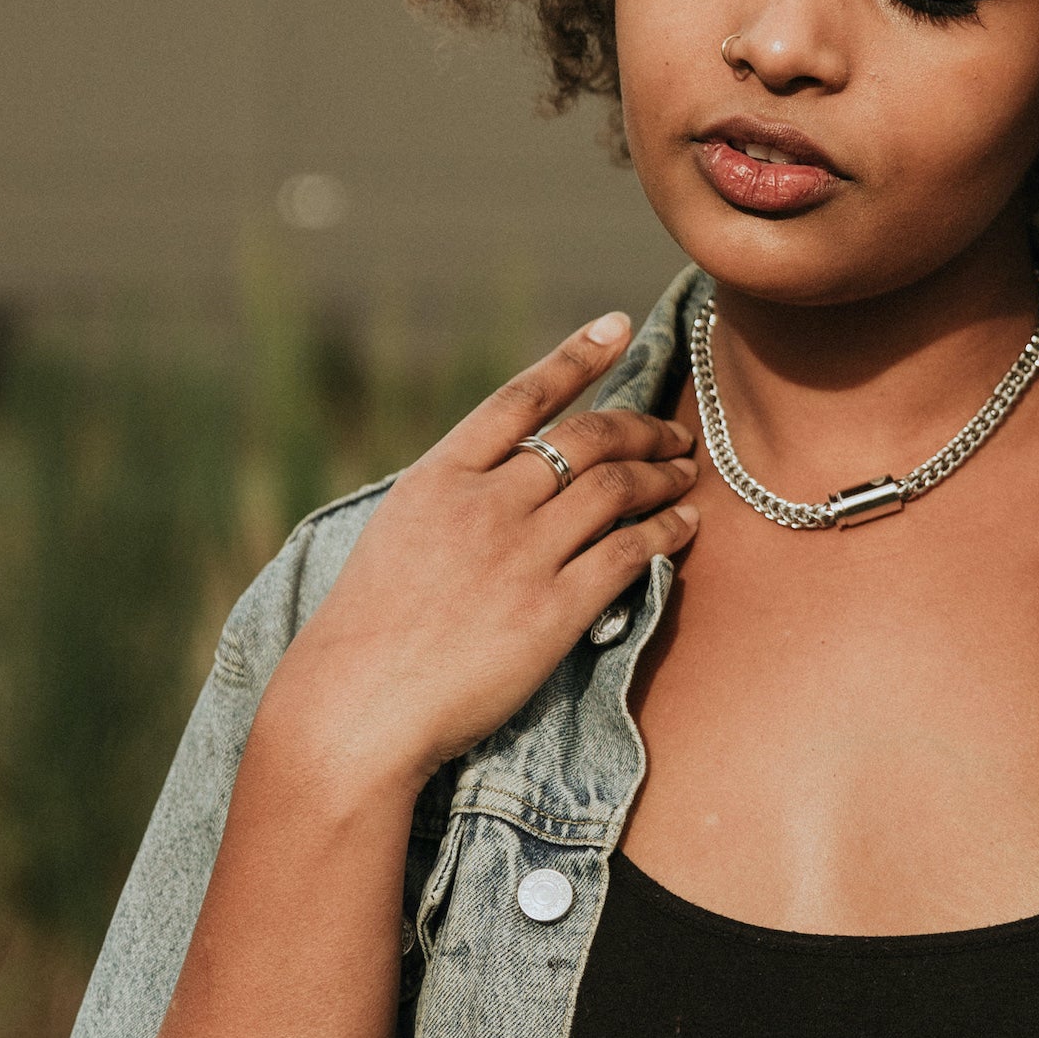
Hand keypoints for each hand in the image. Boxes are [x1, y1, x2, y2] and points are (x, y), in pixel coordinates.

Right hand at [258, 313, 699, 796]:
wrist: (354, 711)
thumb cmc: (369, 630)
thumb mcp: (399, 532)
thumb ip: (458, 493)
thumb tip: (517, 468)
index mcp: (438, 476)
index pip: (520, 396)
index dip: (575, 356)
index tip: (617, 326)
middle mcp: (484, 503)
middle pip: (585, 437)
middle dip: (640, 426)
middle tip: (673, 431)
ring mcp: (520, 555)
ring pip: (616, 488)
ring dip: (661, 474)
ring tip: (684, 473)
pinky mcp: (552, 611)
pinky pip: (628, 553)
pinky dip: (665, 531)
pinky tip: (684, 526)